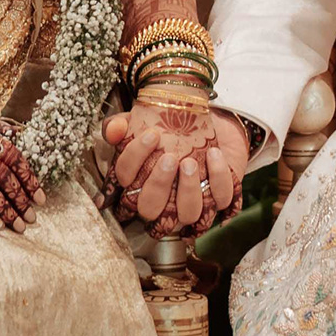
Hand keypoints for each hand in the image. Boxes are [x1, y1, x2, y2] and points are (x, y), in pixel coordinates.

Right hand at [104, 102, 250, 232]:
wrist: (210, 123)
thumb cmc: (170, 128)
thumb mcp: (143, 120)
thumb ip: (122, 124)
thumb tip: (114, 130)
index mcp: (138, 184)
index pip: (125, 182)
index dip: (133, 162)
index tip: (151, 135)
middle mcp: (163, 202)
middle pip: (150, 211)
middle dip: (158, 186)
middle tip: (169, 158)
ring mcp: (193, 203)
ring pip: (189, 215)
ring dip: (189, 190)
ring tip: (190, 162)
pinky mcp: (220, 197)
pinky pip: (221, 199)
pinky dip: (218, 178)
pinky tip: (213, 154)